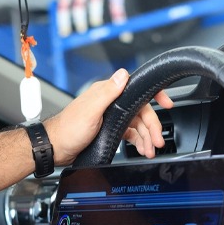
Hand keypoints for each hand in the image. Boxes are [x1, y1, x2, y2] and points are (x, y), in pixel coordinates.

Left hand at [47, 68, 173, 164]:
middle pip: (141, 111)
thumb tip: (123, 74)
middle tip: (157, 141)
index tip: (167, 103)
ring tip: (150, 150)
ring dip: (146, 137)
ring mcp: (111, 117)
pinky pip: (130, 134)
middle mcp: (111, 103)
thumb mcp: (90, 110)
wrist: (56, 148)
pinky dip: (138, 141)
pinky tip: (141, 149)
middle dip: (152, 127)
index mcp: (107, 93)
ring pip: (137, 125)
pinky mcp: (110, 130)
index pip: (136, 89)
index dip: (154, 95)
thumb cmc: (68, 129)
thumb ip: (108, 92)